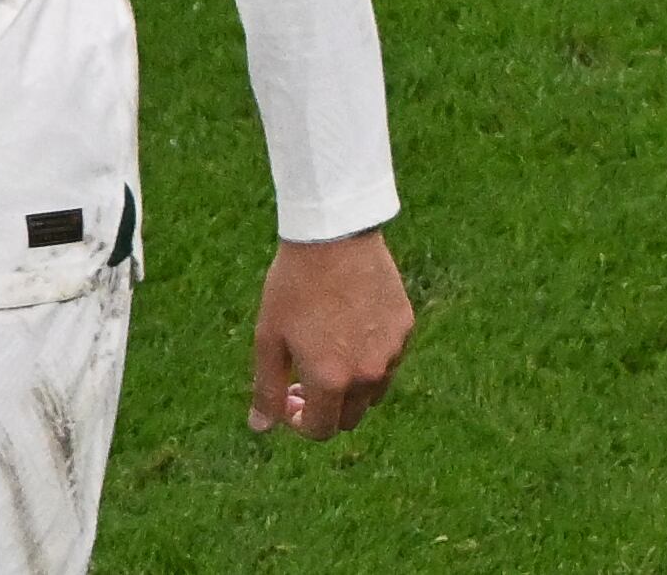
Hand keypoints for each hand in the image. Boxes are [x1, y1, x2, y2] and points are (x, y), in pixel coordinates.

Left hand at [249, 228, 411, 439]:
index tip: (286, 397)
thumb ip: (266, 388)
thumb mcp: (268, 337)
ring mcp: (392, 353)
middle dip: (324, 408)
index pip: (320, 429)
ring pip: (373, 392)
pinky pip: (388, 359)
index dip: (298, 422)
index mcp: (331, 381)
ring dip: (349, 386)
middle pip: (349, 417)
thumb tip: (260, 428)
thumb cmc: (293, 286)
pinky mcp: (406, 330)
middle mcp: (368, 375)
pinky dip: (369, 358)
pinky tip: (348, 327)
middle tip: (301, 379)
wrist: (333, 237)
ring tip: (325, 351)